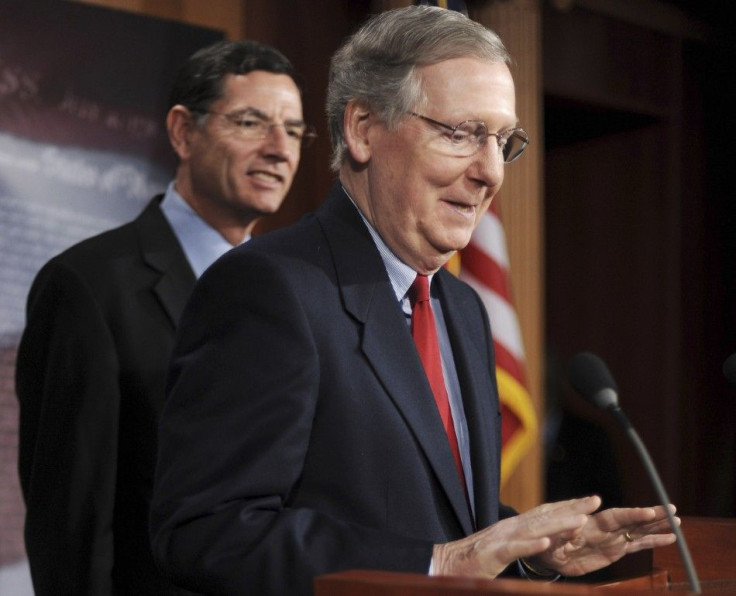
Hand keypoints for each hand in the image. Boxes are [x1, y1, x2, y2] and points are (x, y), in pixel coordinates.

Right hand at [432, 496, 599, 578]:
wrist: (444, 564)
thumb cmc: (473, 561)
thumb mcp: (503, 550)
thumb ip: (521, 543)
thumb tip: (543, 541)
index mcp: (513, 526)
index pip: (545, 513)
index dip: (568, 506)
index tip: (590, 501)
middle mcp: (510, 527)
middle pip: (545, 515)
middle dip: (572, 508)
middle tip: (596, 501)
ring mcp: (502, 539)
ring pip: (535, 529)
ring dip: (559, 524)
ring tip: (581, 521)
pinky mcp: (492, 554)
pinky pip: (515, 548)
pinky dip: (532, 544)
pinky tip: (547, 543)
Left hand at [532, 501, 678, 576]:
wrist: (546, 553)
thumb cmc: (547, 542)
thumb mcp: (553, 537)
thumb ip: (564, 532)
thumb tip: (575, 524)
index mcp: (592, 523)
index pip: (616, 516)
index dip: (632, 514)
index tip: (648, 511)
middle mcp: (606, 529)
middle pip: (633, 520)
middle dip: (652, 516)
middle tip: (672, 511)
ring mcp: (612, 539)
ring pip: (639, 531)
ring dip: (658, 527)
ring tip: (678, 523)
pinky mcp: (614, 551)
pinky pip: (637, 545)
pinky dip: (653, 541)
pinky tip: (670, 538)